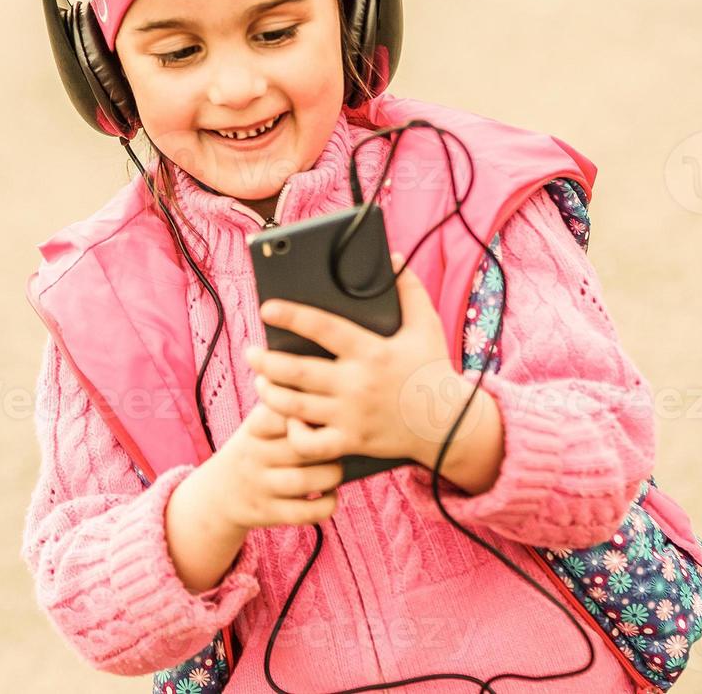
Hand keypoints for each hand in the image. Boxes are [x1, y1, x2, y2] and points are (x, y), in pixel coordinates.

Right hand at [198, 398, 342, 531]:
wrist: (219, 493)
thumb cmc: (259, 446)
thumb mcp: (260, 421)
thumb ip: (288, 402)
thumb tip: (328, 375)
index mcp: (255, 427)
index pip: (284, 412)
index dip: (310, 413)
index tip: (325, 412)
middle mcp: (254, 455)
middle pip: (300, 446)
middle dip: (328, 444)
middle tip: (340, 441)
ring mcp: (260, 486)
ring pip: (304, 480)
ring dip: (331, 474)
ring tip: (335, 467)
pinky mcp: (268, 513)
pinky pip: (305, 513)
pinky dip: (326, 504)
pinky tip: (329, 494)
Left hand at [248, 252, 486, 468]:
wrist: (450, 423)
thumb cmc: (432, 369)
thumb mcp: (426, 324)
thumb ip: (409, 288)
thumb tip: (392, 257)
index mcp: (371, 351)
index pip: (323, 327)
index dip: (291, 315)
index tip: (267, 308)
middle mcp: (357, 383)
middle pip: (297, 371)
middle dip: (266, 360)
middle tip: (252, 352)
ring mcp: (352, 415)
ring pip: (295, 407)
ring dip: (270, 393)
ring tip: (262, 381)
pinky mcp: (352, 442)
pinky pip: (311, 444)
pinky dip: (293, 433)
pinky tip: (289, 420)